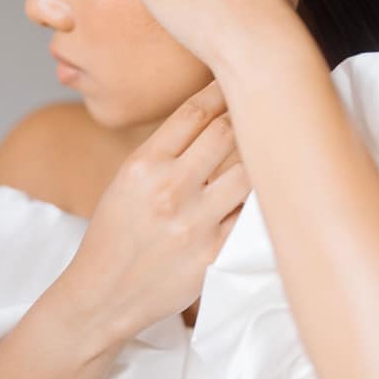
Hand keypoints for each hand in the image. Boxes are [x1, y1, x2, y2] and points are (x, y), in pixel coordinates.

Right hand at [59, 77, 249, 345]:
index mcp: (143, 165)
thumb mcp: (126, 182)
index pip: (194, 112)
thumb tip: (212, 118)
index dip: (221, 91)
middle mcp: (170, 189)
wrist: (103, 295)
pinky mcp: (214, 255)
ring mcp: (195, 223)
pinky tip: (273, 193)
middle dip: (248, 116)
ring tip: (275, 148)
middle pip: (227, 132)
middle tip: (266, 108)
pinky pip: (251, 216)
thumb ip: (165, 151)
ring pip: (249, 171)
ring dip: (263, 157)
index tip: (238, 83)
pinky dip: (262, 202)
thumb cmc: (115, 235)